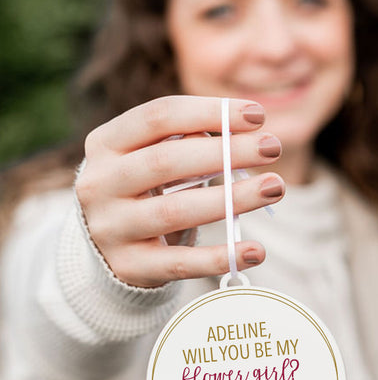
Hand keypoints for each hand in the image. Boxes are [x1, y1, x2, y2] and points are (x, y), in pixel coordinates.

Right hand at [75, 95, 284, 287]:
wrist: (105, 249)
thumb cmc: (146, 190)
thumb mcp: (153, 158)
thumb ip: (186, 142)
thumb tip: (235, 138)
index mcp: (105, 143)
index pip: (157, 117)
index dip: (209, 112)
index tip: (257, 114)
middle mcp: (99, 184)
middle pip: (166, 161)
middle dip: (226, 152)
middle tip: (273, 147)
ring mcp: (110, 228)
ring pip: (176, 211)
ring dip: (232, 199)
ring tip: (276, 187)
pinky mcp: (129, 267)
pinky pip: (180, 263)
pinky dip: (220, 257)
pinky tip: (255, 251)